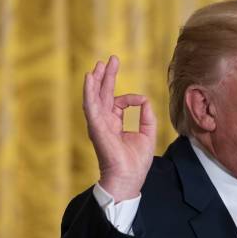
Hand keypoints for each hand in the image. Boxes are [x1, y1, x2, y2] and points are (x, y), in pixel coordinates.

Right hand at [83, 55, 156, 201]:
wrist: (129, 178)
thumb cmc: (136, 161)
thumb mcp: (147, 133)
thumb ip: (146, 115)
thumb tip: (144, 100)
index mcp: (114, 123)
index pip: (118, 102)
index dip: (131, 98)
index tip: (142, 101)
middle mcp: (104, 122)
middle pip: (103, 94)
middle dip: (107, 76)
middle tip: (111, 59)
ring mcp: (99, 124)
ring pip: (95, 96)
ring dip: (97, 79)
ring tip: (99, 64)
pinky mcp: (96, 127)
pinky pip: (91, 106)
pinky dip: (89, 91)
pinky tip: (89, 78)